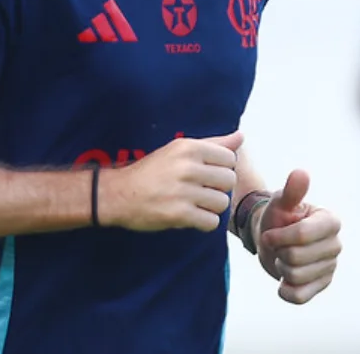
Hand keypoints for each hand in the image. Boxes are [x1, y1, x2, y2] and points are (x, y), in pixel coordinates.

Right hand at [100, 131, 241, 232]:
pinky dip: (204, 222)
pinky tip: (191, 217)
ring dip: (211, 207)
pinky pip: (211, 222)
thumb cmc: (152, 171)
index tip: (206, 174)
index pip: (230, 158)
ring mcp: (183, 191)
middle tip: (200, 191)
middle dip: (218, 188)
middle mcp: (187, 167)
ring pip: (222, 202)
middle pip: (229, 181)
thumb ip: (213, 144)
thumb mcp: (179, 150)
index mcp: (189, 147)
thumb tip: (241, 136)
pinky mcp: (178, 214)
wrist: (118, 194)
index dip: (221, 169)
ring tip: (195, 204)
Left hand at [256, 171, 340, 304]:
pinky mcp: (322, 285)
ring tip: (282, 257)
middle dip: (279, 252)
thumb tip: (301, 173)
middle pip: (296, 258)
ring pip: (296, 277)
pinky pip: (299, 296)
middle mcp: (335, 244)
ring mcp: (331, 267)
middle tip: (277, 245)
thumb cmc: (277, 217)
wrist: (272, 240)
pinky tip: (284, 280)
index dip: (279, 236)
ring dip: (280, 268)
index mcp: (330, 221)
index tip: (270, 233)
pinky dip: (285, 290)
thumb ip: (291, 191)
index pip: (303, 235)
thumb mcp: (280, 203)